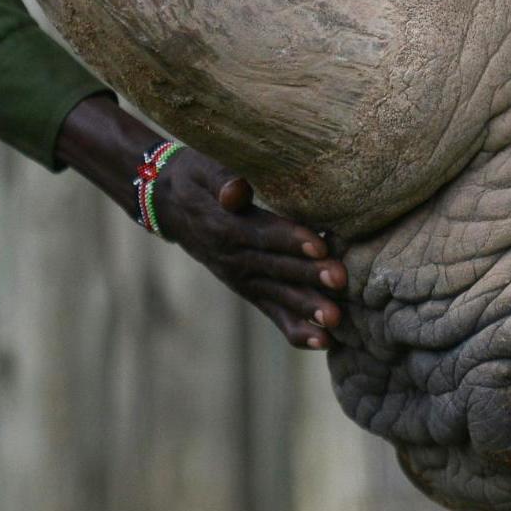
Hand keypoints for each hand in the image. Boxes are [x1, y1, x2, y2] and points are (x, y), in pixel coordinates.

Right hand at [55, 95, 346, 349]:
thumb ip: (221, 179)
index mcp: (224, 226)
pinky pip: (271, 314)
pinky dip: (295, 329)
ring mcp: (240, 279)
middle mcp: (232, 258)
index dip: (291, 240)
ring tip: (335, 321)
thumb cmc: (194, 178)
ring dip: (306, 309)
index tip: (320, 244)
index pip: (262, 234)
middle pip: (275, 268)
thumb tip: (236, 189)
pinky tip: (323, 341)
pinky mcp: (248, 290)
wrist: (169, 204)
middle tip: (341, 281)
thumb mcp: (202, 169)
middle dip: (309, 276)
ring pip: (277, 296)